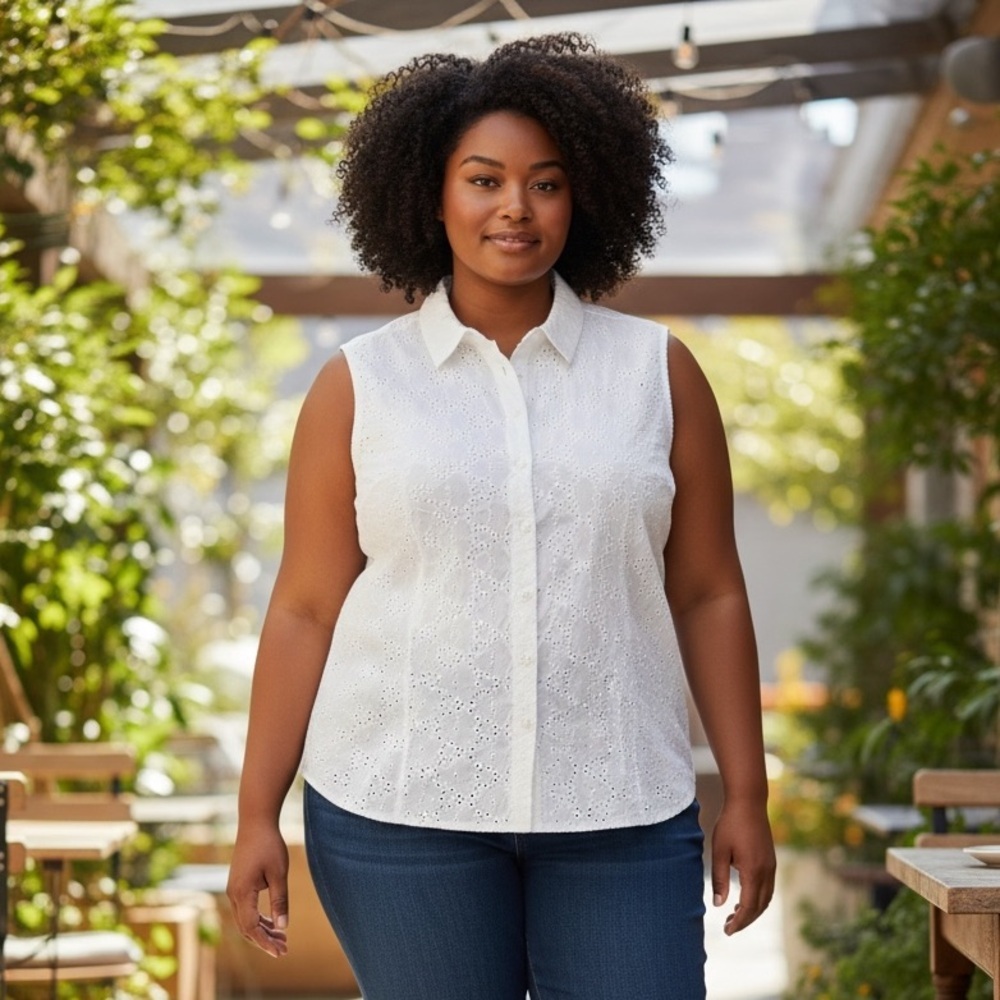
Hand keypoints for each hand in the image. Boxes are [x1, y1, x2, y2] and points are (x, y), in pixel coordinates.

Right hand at [227, 822, 290, 956]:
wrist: (255, 822)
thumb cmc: (269, 845)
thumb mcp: (278, 874)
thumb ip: (280, 901)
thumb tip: (283, 927)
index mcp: (242, 893)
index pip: (252, 928)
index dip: (266, 942)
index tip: (281, 951)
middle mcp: (233, 894)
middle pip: (246, 928)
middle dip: (264, 940)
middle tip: (284, 948)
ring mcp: (233, 889)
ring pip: (245, 919)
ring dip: (262, 930)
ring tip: (282, 938)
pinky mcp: (237, 884)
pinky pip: (245, 909)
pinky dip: (258, 918)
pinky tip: (272, 921)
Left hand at [710, 798, 775, 935]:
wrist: (748, 801)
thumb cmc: (730, 824)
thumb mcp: (719, 850)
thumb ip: (719, 878)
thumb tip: (718, 904)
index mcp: (753, 871)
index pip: (749, 907)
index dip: (739, 922)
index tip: (727, 931)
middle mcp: (767, 871)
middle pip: (759, 906)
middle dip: (746, 920)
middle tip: (729, 927)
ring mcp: (771, 865)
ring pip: (766, 898)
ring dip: (753, 910)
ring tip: (735, 914)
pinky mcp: (771, 859)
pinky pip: (768, 887)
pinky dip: (758, 898)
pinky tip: (744, 896)